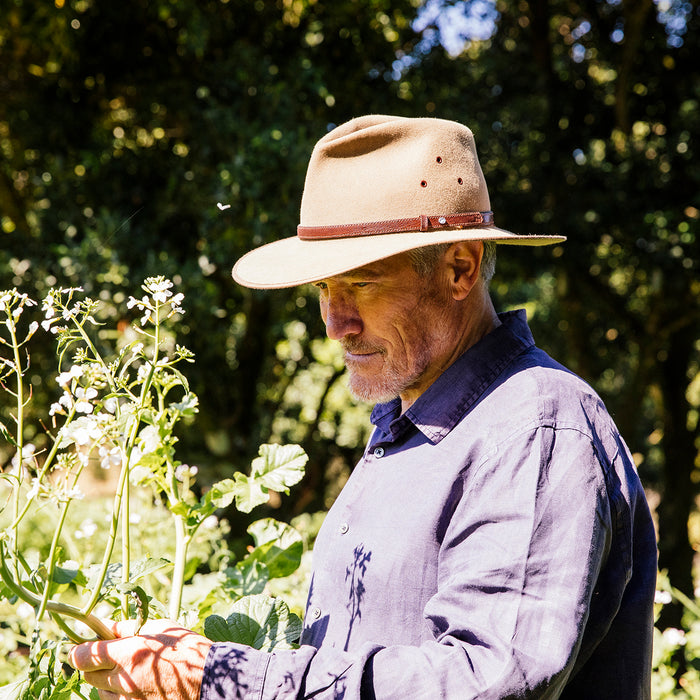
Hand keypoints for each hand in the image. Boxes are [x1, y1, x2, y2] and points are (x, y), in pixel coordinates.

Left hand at [69, 618, 212, 699]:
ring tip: (125, 668)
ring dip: (105, 680)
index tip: (81, 644)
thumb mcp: (159, 628)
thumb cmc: (187, 648)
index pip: (83, 656)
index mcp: (128, 653)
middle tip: (106, 653)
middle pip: (88, 675)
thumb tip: (103, 624)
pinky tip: (136, 683)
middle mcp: (123, 680)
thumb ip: (126, 627)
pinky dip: (119, 693)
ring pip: (100, 691)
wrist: (209, 679)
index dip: (78, 649)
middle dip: (92, 663)